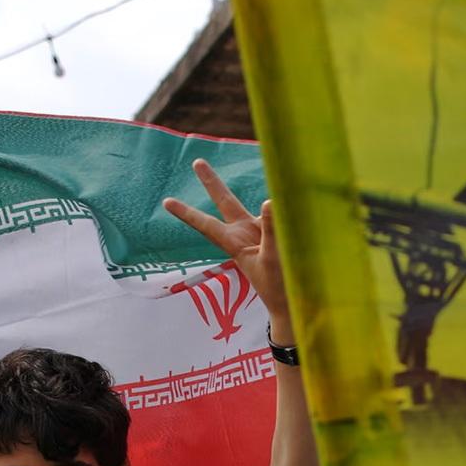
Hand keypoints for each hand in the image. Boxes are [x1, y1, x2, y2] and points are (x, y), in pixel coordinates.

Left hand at [162, 159, 289, 336]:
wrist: (292, 304)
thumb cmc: (278, 287)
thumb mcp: (272, 259)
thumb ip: (271, 232)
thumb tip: (269, 201)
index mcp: (234, 243)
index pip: (206, 225)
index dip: (187, 213)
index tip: (166, 202)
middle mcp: (244, 233)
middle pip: (225, 201)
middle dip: (212, 182)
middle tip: (197, 162)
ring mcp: (260, 231)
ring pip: (255, 204)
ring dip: (262, 194)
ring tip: (262, 194)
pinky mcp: (277, 232)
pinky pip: (278, 214)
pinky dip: (287, 207)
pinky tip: (298, 203)